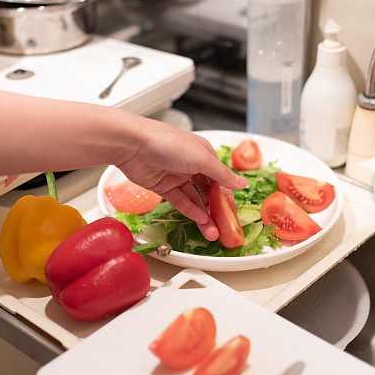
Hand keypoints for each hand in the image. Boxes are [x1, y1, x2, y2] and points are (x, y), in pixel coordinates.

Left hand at [115, 120, 246, 240]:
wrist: (133, 145)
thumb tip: (242, 183)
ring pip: (195, 198)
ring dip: (204, 214)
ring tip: (212, 232)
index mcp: (204, 153)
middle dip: (216, 209)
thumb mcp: (202, 159)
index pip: (221, 178)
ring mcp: (176, 175)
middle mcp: (192, 164)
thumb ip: (222, 174)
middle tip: (223, 226)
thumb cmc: (168, 143)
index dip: (227, 196)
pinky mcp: (162, 186)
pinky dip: (190, 211)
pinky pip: (180, 201)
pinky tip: (200, 220)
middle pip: (208, 190)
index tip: (232, 213)